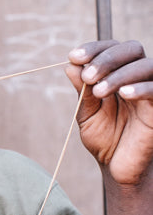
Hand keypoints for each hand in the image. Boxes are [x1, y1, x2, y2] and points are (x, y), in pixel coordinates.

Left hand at [66, 40, 152, 185]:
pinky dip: (142, 88)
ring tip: (99, 90)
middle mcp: (136, 77)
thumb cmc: (103, 138)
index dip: (93, 48)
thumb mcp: (87, 114)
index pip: (110, 49)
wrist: (116, 166)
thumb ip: (81, 92)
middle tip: (88, 76)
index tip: (74, 56)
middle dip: (107, 58)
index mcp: (117, 74)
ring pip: (145, 66)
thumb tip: (70, 66)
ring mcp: (149, 92)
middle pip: (131, 49)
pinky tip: (125, 94)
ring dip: (119, 74)